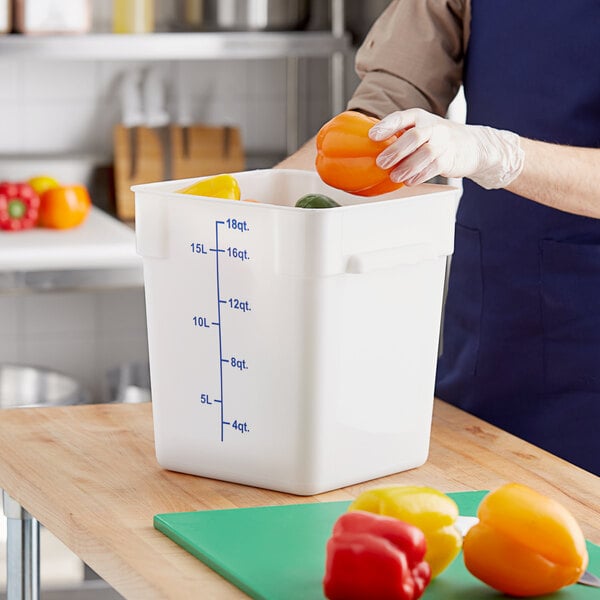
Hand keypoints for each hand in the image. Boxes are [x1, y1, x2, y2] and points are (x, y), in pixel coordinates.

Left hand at [369, 108, 524, 188]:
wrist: (471, 145)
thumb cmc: (436, 139)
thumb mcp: (419, 130)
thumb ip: (399, 136)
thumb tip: (369, 150)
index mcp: (419, 117)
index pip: (401, 118)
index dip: (386, 126)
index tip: (373, 136)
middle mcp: (432, 127)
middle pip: (414, 136)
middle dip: (396, 150)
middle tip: (381, 162)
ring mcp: (443, 143)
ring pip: (425, 153)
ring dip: (408, 166)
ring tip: (394, 176)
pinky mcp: (449, 158)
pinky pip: (434, 167)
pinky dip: (420, 176)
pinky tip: (409, 181)